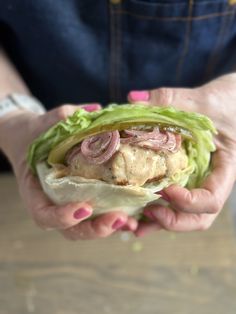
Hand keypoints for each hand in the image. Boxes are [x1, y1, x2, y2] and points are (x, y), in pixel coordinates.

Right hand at [0, 103, 136, 239]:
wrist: (32, 140)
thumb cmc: (34, 134)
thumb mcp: (42, 124)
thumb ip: (61, 119)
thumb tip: (95, 112)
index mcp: (35, 191)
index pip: (44, 214)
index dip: (63, 217)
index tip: (85, 207)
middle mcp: (51, 204)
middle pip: (70, 230)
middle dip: (95, 229)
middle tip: (119, 218)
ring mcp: (67, 206)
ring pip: (86, 228)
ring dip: (108, 228)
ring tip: (131, 220)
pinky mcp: (82, 200)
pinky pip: (96, 216)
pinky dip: (113, 218)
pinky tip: (133, 214)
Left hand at [128, 73, 235, 235]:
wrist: (233, 101)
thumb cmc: (227, 101)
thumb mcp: (203, 99)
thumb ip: (170, 98)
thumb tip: (133, 99)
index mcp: (225, 169)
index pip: (211, 199)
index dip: (188, 202)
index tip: (164, 190)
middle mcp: (211, 182)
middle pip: (198, 217)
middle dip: (172, 221)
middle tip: (146, 213)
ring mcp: (198, 182)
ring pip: (184, 214)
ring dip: (159, 223)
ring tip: (133, 225)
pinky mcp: (186, 177)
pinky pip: (173, 200)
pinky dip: (155, 209)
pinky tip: (134, 211)